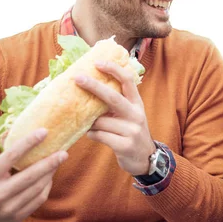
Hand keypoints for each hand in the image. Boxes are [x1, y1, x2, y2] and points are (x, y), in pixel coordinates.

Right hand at [0, 128, 67, 221]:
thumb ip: (5, 159)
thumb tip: (28, 136)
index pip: (11, 156)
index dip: (29, 143)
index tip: (44, 132)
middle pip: (30, 176)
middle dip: (50, 163)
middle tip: (63, 153)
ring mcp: (8, 209)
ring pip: (38, 188)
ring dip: (50, 174)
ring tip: (57, 163)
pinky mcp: (16, 219)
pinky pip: (38, 200)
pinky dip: (46, 187)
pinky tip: (48, 178)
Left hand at [75, 61, 155, 175]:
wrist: (145, 158)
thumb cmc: (130, 132)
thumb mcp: (129, 115)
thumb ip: (115, 104)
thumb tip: (88, 90)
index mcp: (137, 103)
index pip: (128, 81)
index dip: (113, 69)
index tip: (98, 62)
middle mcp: (136, 114)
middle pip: (113, 97)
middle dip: (94, 86)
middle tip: (77, 78)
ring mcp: (132, 130)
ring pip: (101, 121)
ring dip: (91, 122)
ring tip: (89, 124)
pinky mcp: (125, 145)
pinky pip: (100, 135)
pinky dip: (92, 134)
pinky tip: (92, 135)